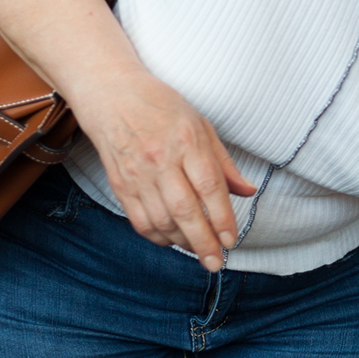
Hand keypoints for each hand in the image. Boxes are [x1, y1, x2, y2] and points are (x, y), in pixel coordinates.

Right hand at [67, 70, 255, 270]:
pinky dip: (158, 237)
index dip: (221, 218)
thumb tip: (248, 191)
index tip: (230, 239)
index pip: (208, 187)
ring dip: (183, 242)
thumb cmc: (161, 108)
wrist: (110, 95)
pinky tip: (174, 240)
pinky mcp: (120, 185)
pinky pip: (140, 221)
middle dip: (203, 241)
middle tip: (215, 262)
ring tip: (199, 252)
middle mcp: (160, 159)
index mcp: (186, 141)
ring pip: (161, 220)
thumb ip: (224, 163)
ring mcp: (137, 174)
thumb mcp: (201, 125)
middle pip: (184, 210)